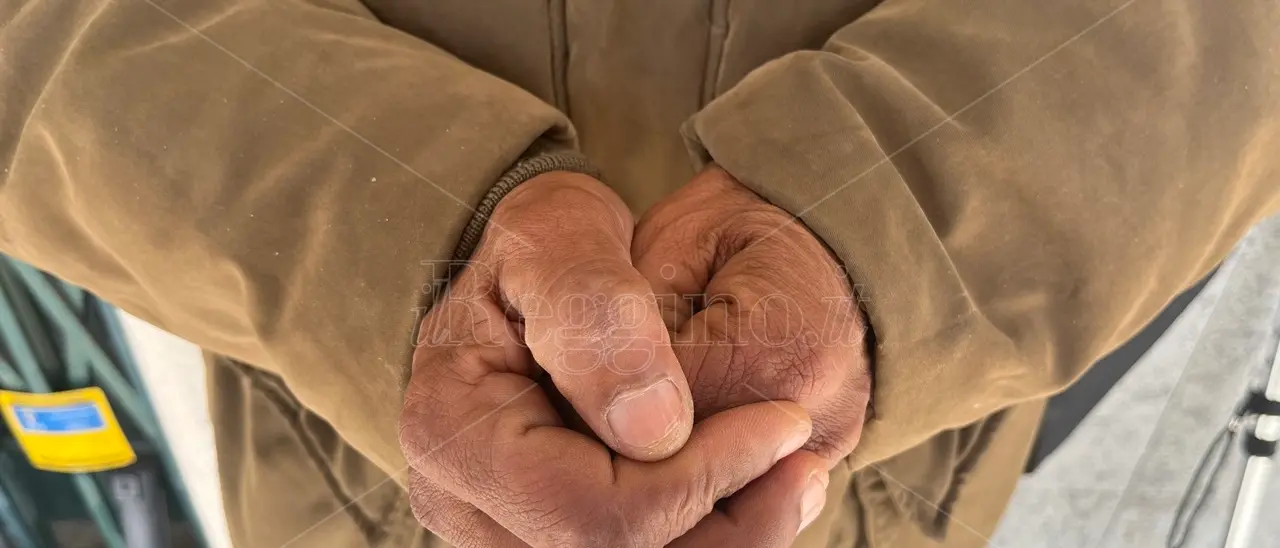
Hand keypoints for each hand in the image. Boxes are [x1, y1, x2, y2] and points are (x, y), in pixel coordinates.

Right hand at [400, 171, 829, 546]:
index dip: (695, 480)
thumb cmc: (543, 246)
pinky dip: (709, 534)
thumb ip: (594, 314)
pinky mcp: (545, 533)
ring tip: (793, 475)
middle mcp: (466, 503)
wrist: (528, 276)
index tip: (782, 420)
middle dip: (725, 522)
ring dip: (727, 538)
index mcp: (452, 431)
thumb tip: (655, 429)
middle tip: (802, 459)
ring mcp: (503, 530)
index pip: (587, 512)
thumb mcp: (560, 236)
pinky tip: (759, 489)